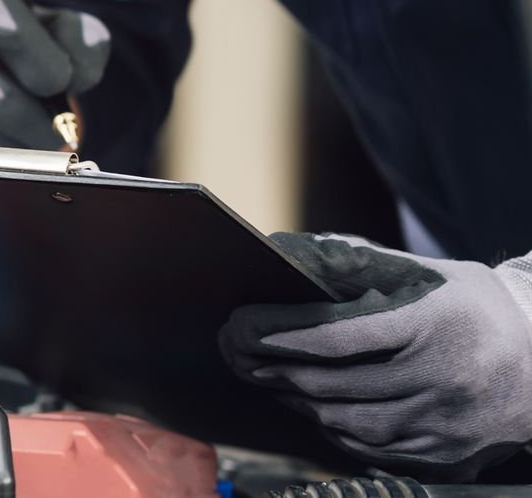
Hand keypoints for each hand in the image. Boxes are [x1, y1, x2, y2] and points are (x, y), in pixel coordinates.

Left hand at [220, 232, 531, 479]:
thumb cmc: (471, 307)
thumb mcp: (426, 273)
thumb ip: (358, 263)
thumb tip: (287, 254)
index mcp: (432, 323)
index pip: (334, 334)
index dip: (277, 332)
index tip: (240, 325)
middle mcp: (442, 377)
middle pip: (331, 382)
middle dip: (272, 367)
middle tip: (239, 353)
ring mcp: (445, 423)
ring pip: (344, 420)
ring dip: (295, 400)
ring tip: (270, 377)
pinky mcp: (445, 455)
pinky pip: (369, 448)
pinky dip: (332, 427)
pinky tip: (315, 406)